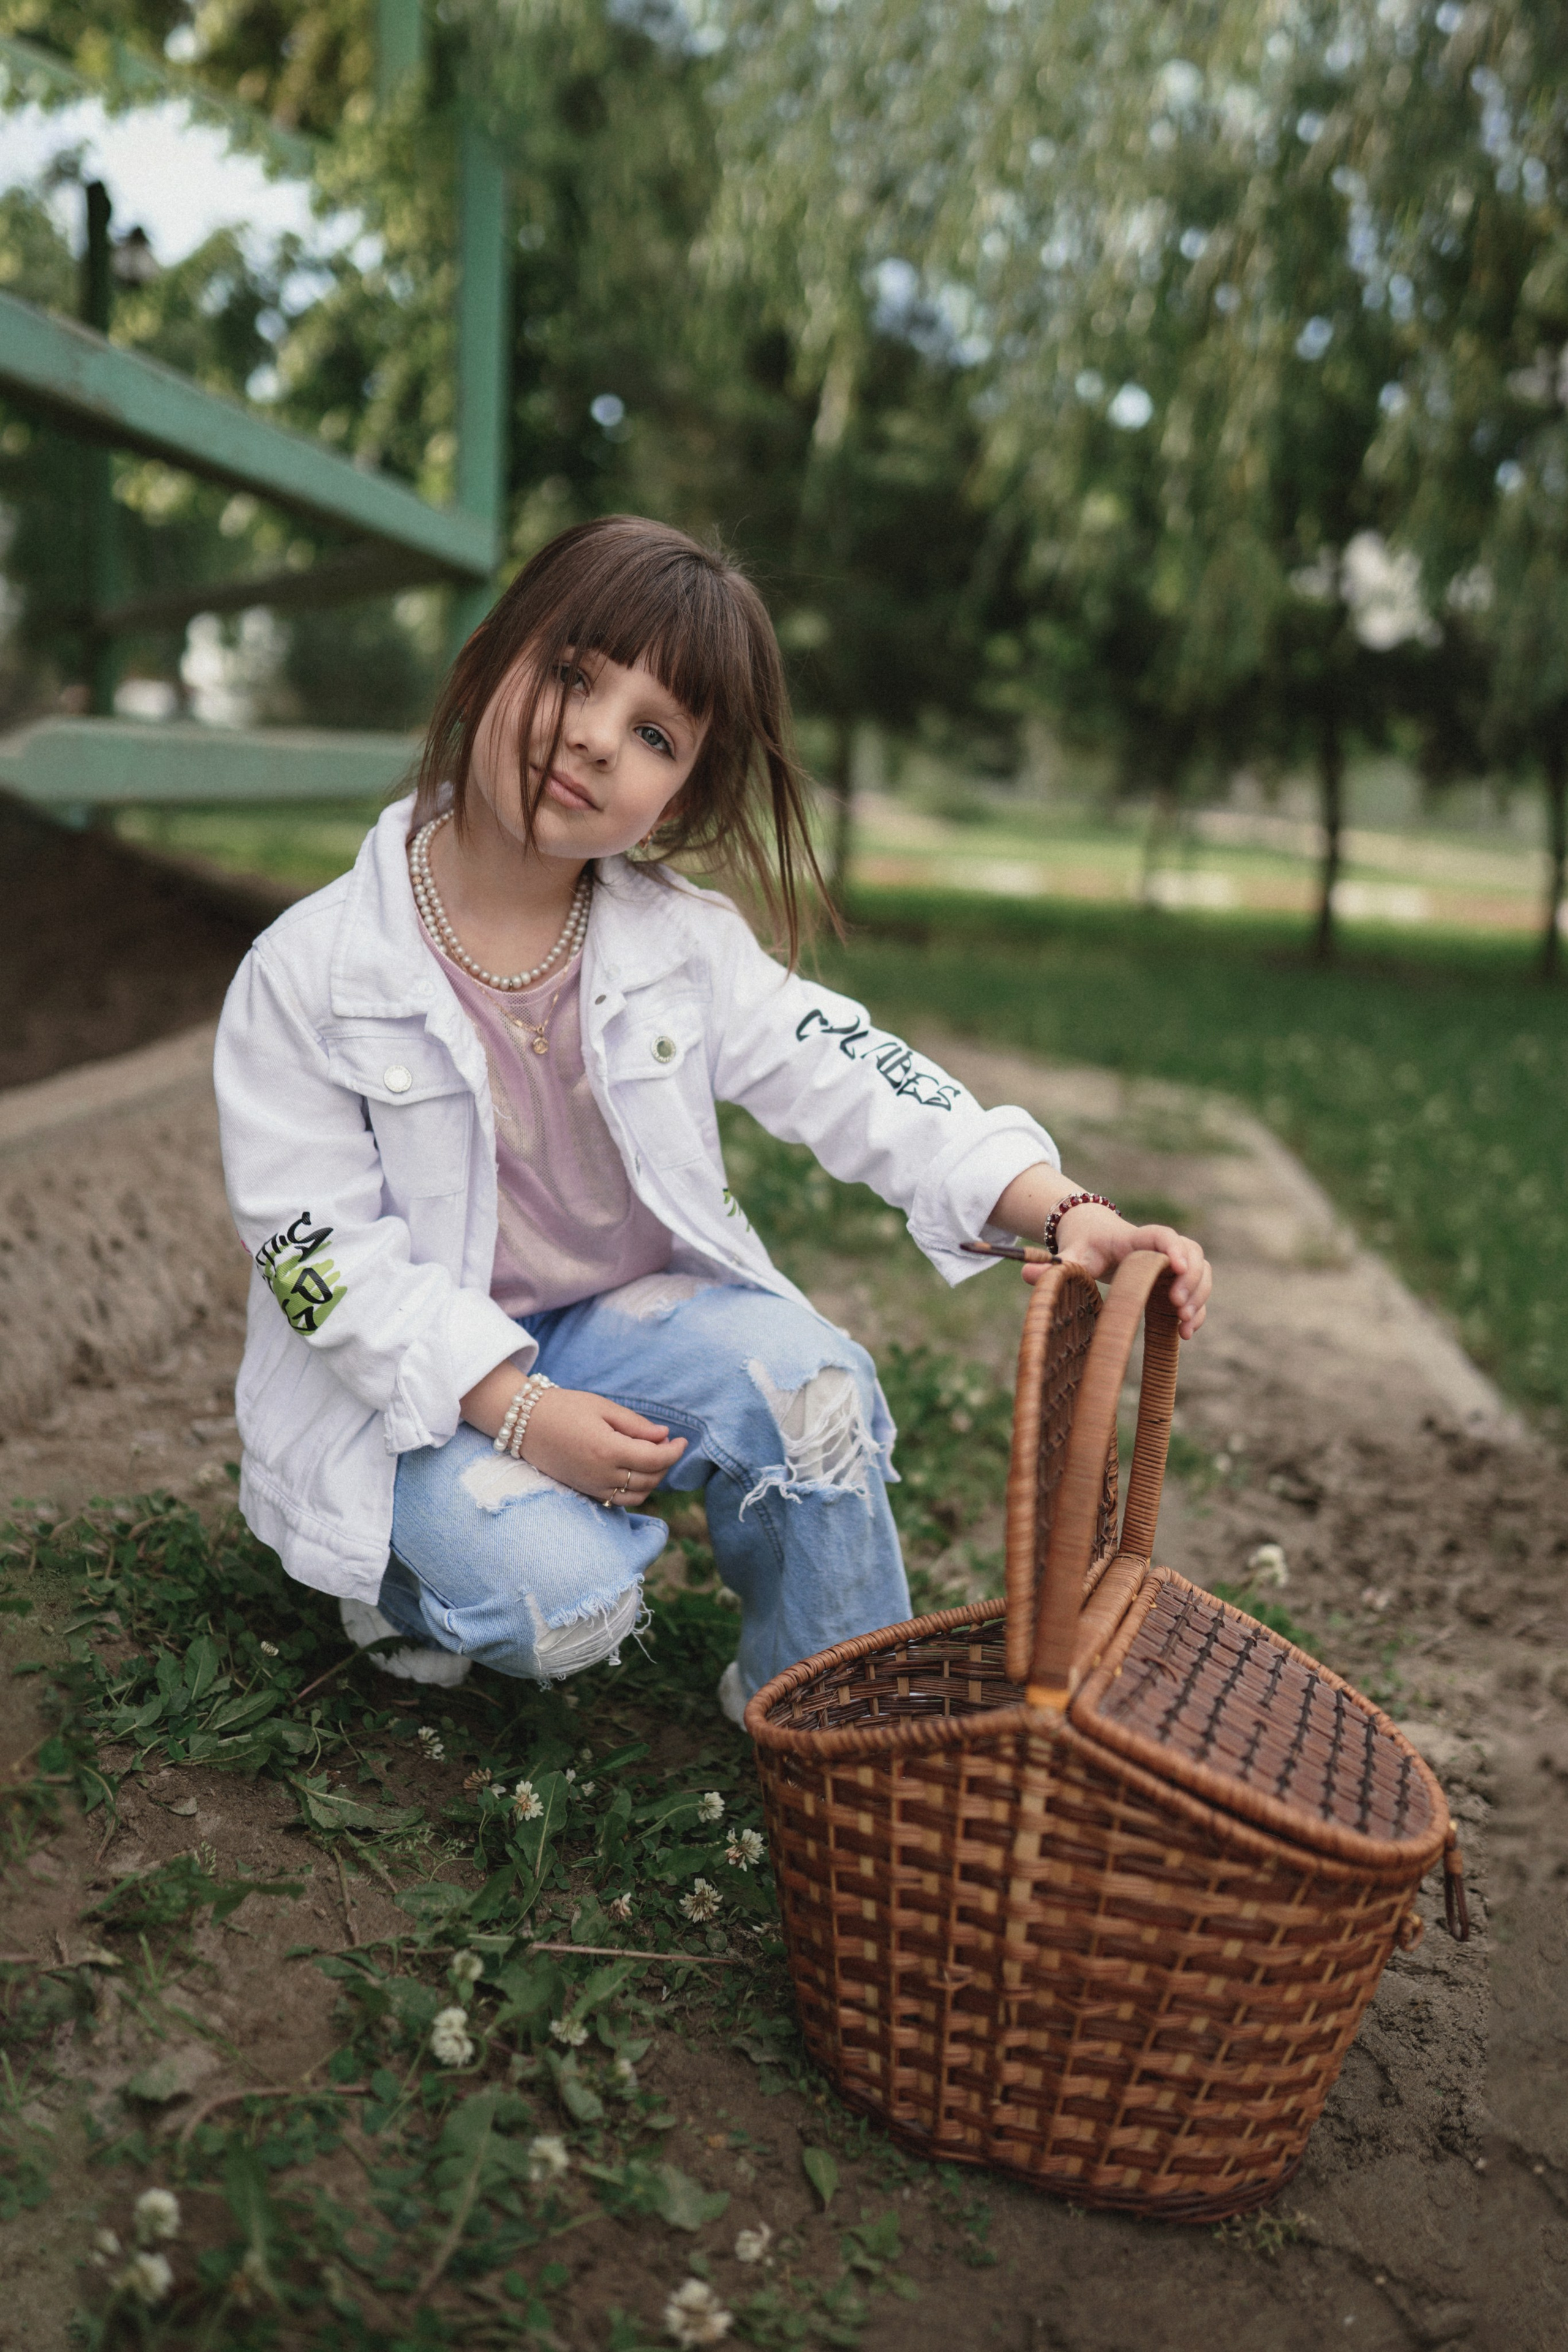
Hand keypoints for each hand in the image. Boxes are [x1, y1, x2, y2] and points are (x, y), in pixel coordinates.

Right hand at [517, 1385, 686, 1505]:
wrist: (524, 1424)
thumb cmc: (565, 1408)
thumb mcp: (603, 1408)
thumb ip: (636, 1425)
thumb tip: (664, 1436)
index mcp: (608, 1450)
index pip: (655, 1459)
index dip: (674, 1451)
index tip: (682, 1440)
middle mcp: (601, 1474)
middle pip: (650, 1479)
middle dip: (666, 1463)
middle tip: (668, 1444)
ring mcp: (593, 1486)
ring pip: (638, 1495)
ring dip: (653, 1479)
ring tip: (653, 1457)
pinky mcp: (585, 1491)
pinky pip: (621, 1500)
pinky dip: (635, 1489)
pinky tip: (634, 1470)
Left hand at [1022, 1205, 1211, 1339]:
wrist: (1094, 1233)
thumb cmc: (1083, 1245)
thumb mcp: (1069, 1255)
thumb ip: (1053, 1266)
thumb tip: (1025, 1275)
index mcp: (1135, 1238)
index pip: (1162, 1235)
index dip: (1175, 1248)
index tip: (1179, 1266)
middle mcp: (1160, 1248)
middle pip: (1192, 1254)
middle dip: (1192, 1281)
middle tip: (1178, 1308)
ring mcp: (1172, 1264)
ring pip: (1201, 1272)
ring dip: (1199, 1298)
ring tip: (1185, 1326)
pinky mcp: (1175, 1281)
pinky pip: (1197, 1291)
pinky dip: (1197, 1309)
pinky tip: (1186, 1333)